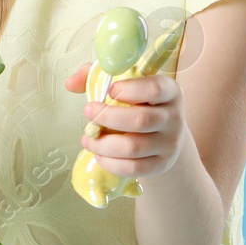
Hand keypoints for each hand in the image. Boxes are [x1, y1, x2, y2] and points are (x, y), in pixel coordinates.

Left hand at [64, 65, 187, 180]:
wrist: (165, 137)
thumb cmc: (140, 105)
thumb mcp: (126, 85)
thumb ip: (97, 77)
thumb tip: (70, 83)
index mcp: (170, 91)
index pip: (155, 89)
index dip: (130, 89)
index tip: (108, 90)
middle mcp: (174, 117)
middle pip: (141, 120)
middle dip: (107, 117)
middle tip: (88, 112)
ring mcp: (170, 143)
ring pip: (133, 147)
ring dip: (103, 144)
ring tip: (87, 138)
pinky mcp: (161, 164)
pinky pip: (133, 168)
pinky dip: (110, 163)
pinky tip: (99, 155)